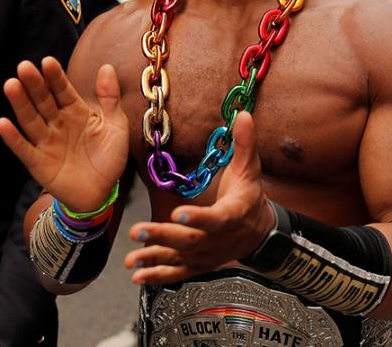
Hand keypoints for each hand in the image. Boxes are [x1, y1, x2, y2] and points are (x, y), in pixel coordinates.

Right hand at [0, 57, 128, 212]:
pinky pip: (24, 148)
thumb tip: (106, 67)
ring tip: (11, 85)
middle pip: (43, 101)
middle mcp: (57, 123)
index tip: (48, 61)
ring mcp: (46, 142)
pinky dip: (13, 138)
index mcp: (75, 111)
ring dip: (20, 103)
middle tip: (24, 67)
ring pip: (31, 120)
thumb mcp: (116, 125)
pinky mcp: (38, 163)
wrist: (103, 192)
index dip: (55, 77)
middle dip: (34, 84)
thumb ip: (110, 97)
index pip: (63, 90)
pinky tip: (3, 124)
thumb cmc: (108, 157)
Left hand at [124, 111, 272, 284]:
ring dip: (155, 258)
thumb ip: (244, 143)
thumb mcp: (250, 168)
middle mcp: (220, 238)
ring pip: (181, 258)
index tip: (178, 213)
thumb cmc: (249, 195)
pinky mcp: (199, 264)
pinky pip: (178, 273)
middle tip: (138, 230)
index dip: (199, 218)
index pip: (217, 218)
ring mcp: (208, 254)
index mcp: (234, 213)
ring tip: (132, 259)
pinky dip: (158, 276)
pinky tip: (138, 275)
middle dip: (163, 236)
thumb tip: (242, 115)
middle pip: (191, 240)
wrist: (259, 231)